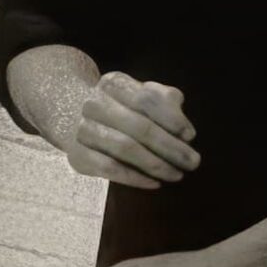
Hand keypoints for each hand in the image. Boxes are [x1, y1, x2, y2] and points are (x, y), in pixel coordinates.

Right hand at [67, 70, 198, 188]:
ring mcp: (83, 129)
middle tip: (193, 162)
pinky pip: (109, 168)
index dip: (172, 118)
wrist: (74, 118)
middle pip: (139, 126)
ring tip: (177, 174)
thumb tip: (185, 132)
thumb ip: (166, 103)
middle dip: (170, 147)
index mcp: (114, 83)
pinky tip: (154, 183)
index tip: (191, 135)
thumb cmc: (122, 107)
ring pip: (124, 148)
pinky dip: (134, 178)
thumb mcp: (144, 95)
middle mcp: (94, 103)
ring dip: (155, 164)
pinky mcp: (77, 155)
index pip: (147, 99)